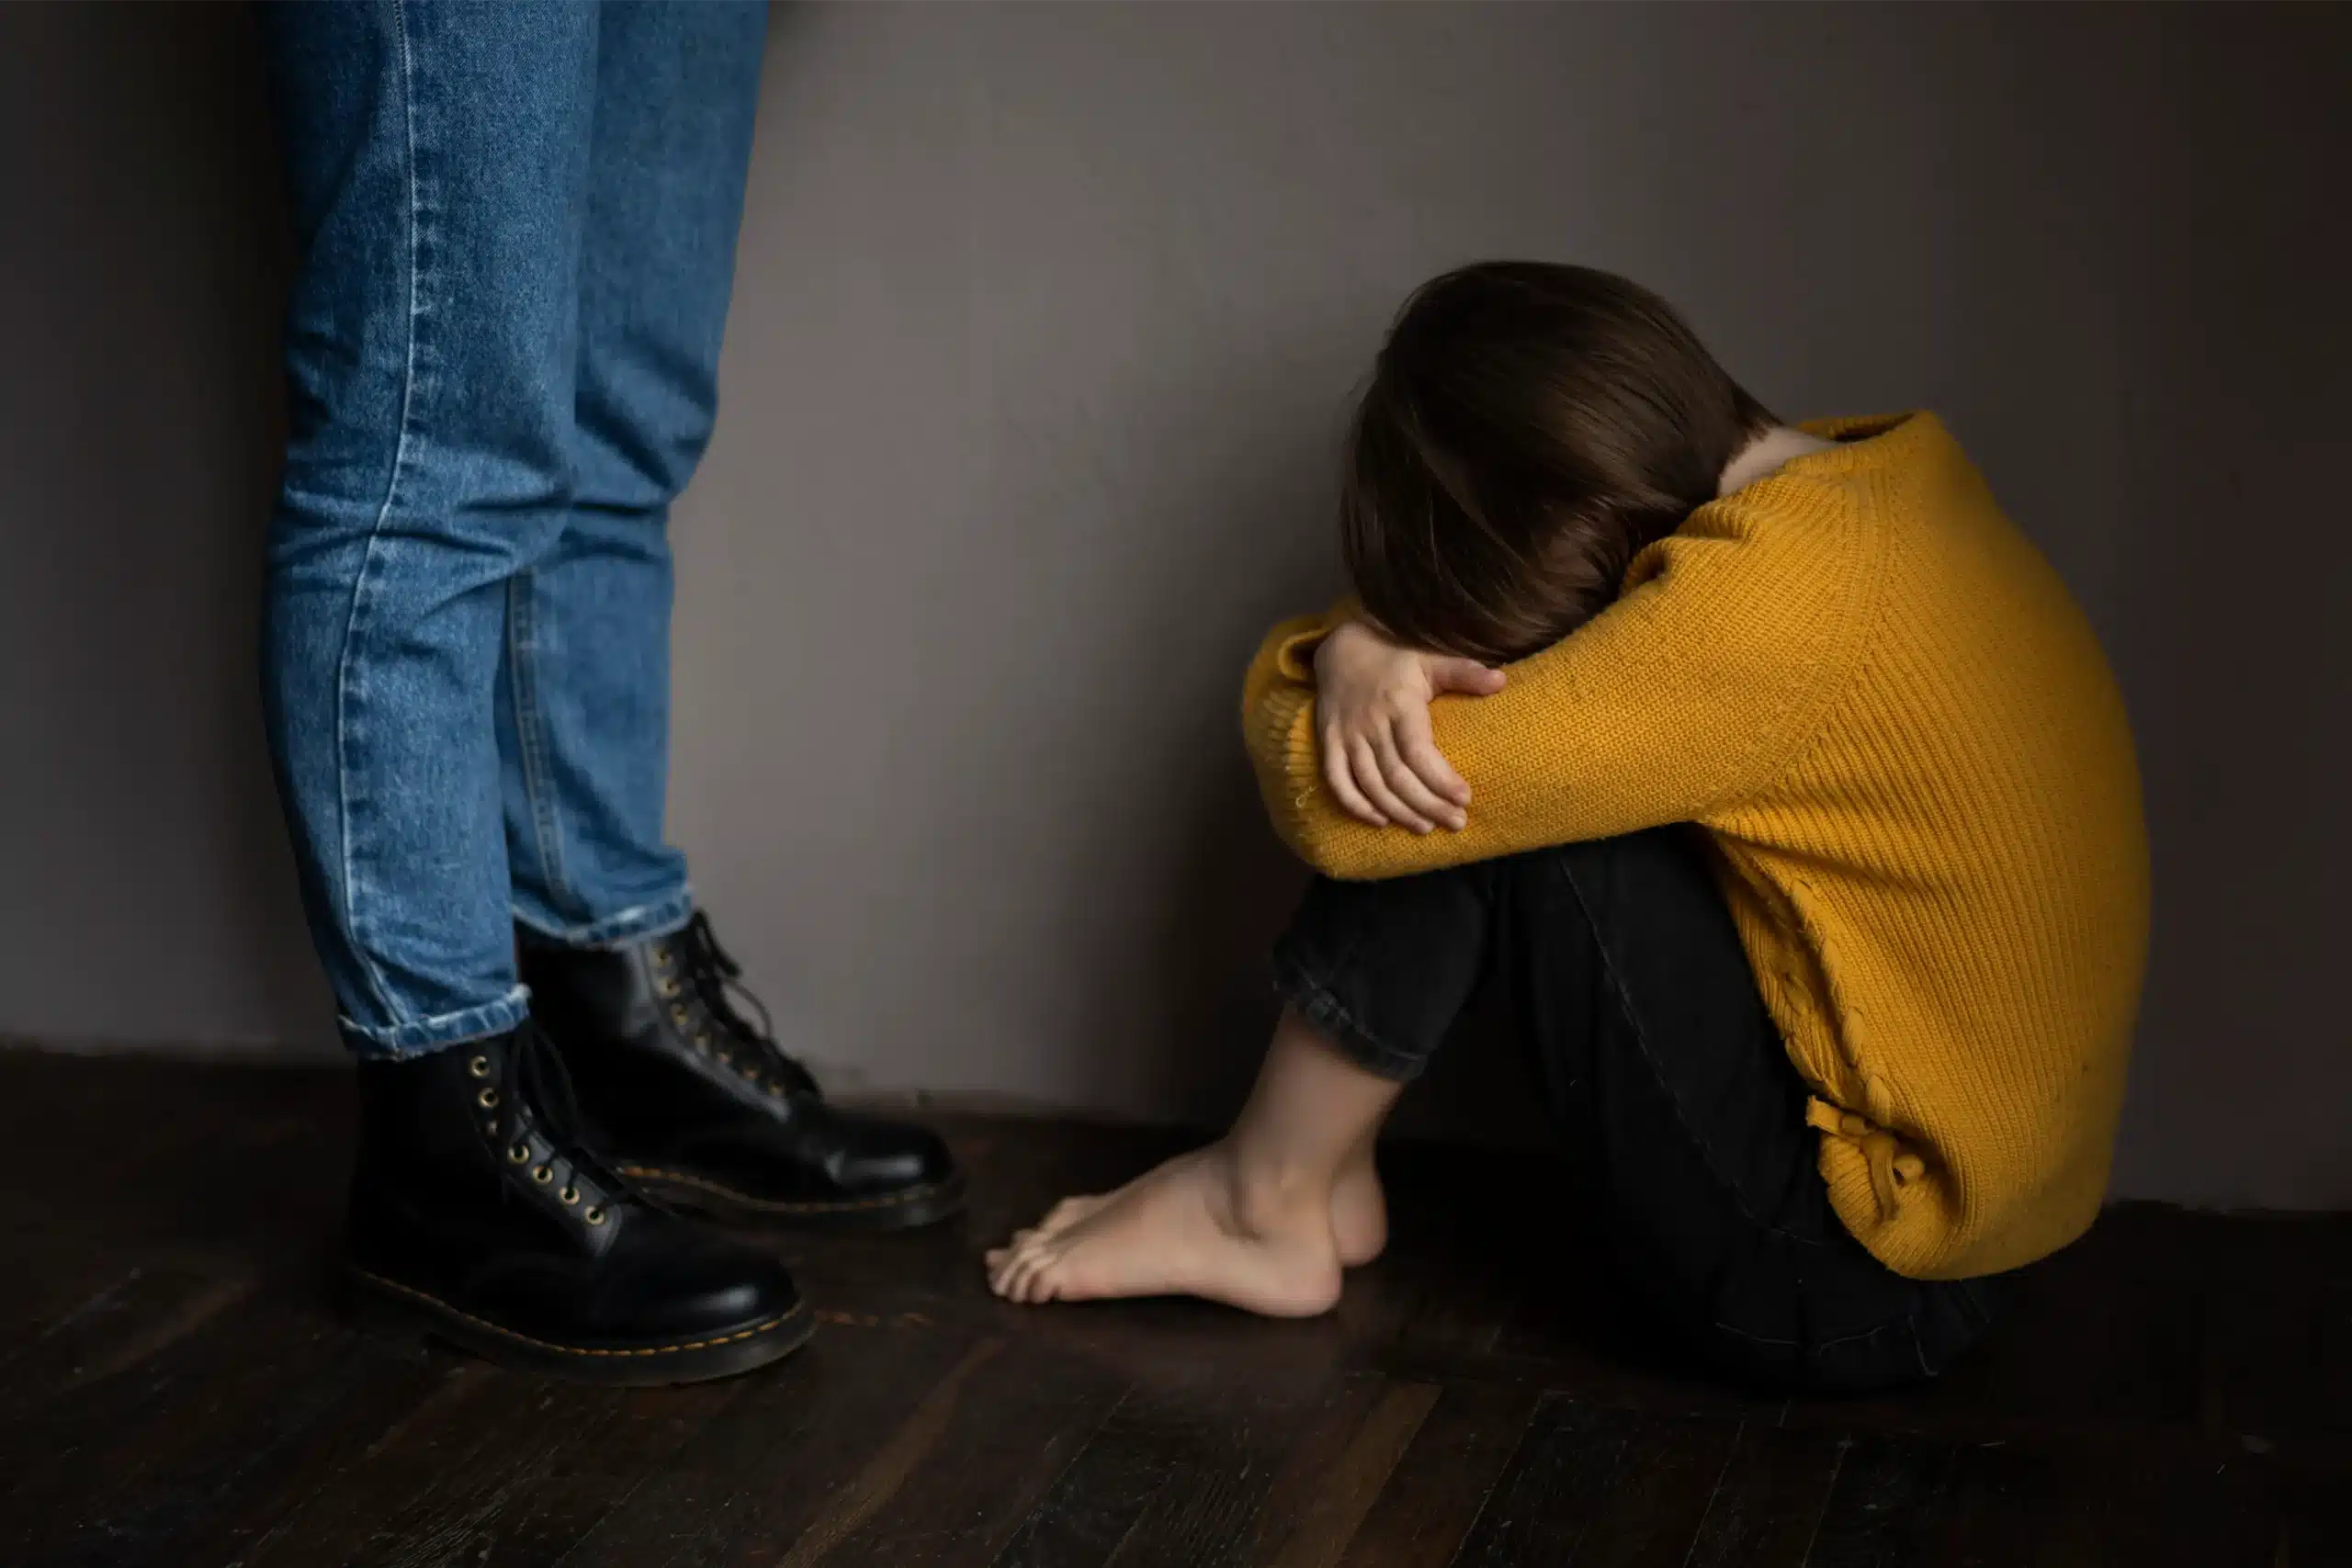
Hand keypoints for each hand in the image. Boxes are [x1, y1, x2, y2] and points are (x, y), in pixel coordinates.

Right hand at [1312, 620, 1504, 831]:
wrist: (1341, 646)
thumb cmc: (1395, 655)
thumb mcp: (1430, 657)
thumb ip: (1464, 671)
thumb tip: (1501, 681)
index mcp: (1399, 703)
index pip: (1418, 751)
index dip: (1440, 779)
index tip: (1465, 797)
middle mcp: (1371, 723)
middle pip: (1398, 776)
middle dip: (1428, 804)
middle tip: (1456, 822)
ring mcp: (1346, 735)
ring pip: (1371, 784)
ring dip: (1398, 811)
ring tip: (1425, 827)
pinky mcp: (1328, 743)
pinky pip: (1337, 781)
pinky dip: (1355, 805)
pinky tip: (1380, 821)